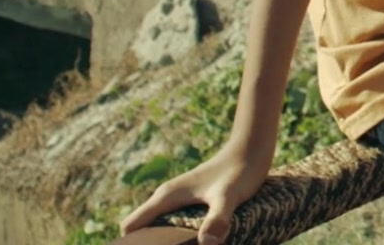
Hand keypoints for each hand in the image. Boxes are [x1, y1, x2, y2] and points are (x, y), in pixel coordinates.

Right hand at [119, 137, 272, 244]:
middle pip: (142, 229)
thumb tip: (207, 244)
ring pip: (158, 226)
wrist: (253, 148)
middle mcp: (167, 197)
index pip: (130, 226)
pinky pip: (174, 222)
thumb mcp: (228, 197)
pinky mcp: (192, 200)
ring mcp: (179, 198)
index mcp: (166, 197)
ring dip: (164, 241)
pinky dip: (178, 236)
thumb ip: (217, 219)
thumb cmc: (240, 171)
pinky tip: (195, 243)